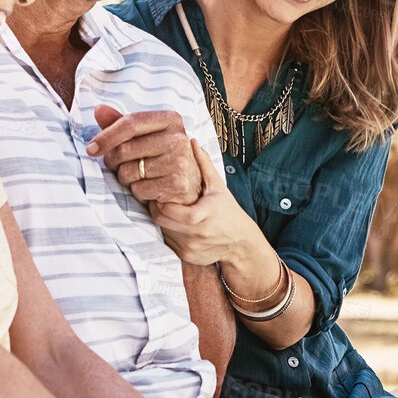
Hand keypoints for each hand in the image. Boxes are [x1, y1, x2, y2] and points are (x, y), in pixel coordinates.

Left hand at [87, 105, 202, 204]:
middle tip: (119, 166)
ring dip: (126, 178)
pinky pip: (139, 189)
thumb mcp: (145, 137)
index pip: (130, 123)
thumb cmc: (162, 158)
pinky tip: (149, 188)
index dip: (106, 136)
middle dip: (114, 161)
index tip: (91, 149)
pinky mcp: (177, 183)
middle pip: (125, 149)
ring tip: (138, 177)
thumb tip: (98, 110)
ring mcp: (180, 161)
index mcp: (171, 119)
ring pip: (129, 171)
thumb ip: (121, 124)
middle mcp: (178, 138)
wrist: (191, 186)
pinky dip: (138, 192)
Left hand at [152, 145, 255, 266]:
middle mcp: (196, 234)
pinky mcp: (187, 257)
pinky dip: (169, 232)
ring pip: (162, 231)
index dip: (160, 200)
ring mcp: (191, 248)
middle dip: (156, 208)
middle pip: (161, 220)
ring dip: (162, 220)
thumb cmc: (229, 211)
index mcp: (203, 215)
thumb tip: (192, 141)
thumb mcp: (218, 186)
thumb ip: (204, 164)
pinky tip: (177, 224)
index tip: (161, 192)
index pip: (167, 209)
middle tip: (159, 198)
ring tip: (168, 209)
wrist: (241, 244)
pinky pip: (168, 242)